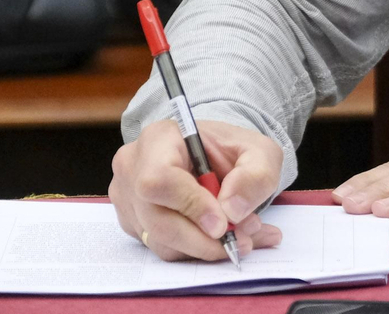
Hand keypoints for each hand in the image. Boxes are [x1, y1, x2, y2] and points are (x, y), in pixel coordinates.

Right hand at [110, 117, 284, 261]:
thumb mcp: (261, 153)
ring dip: (206, 248)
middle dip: (205, 239)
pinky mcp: (133, 223)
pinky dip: (197, 251)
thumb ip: (255, 176)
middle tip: (244, 241)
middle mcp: (133, 168)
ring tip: (244, 238)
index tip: (223, 224)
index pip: (160, 180)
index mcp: (159, 139)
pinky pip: (162, 248)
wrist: (218, 158)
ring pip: (161, 240)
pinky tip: (226, 241)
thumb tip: (232, 211)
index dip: (191, 206)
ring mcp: (127, 198)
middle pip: (157, 219)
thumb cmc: (234, 151)